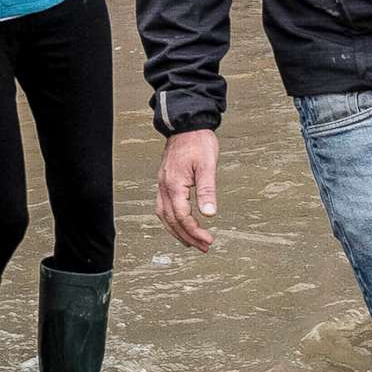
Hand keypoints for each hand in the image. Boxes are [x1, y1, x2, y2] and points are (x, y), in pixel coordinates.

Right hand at [155, 130, 219, 251]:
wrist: (186, 125)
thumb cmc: (198, 142)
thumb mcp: (207, 166)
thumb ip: (207, 191)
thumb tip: (209, 214)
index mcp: (174, 184)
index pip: (182, 216)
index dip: (195, 231)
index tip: (209, 240)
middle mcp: (164, 186)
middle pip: (171, 220)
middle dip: (187, 236)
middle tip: (203, 247)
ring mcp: (162, 184)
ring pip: (164, 215)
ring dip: (177, 231)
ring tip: (191, 242)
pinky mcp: (165, 181)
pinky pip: (163, 207)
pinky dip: (172, 220)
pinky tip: (181, 223)